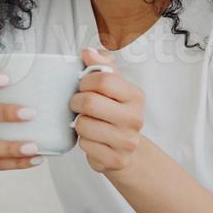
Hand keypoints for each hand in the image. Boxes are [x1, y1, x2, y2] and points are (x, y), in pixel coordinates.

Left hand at [71, 47, 145, 173]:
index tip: (84, 86)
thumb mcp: (112, 85)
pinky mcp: (117, 160)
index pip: (102, 79)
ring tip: (87, 123)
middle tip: (78, 105)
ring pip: (83, 125)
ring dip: (79, 124)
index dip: (85, 81)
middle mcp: (135, 118)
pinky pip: (85, 145)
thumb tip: (88, 52)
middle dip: (76, 102)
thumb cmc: (114, 112)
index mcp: (135, 95)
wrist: (126, 149)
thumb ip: (100, 65)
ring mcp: (128, 141)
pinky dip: (83, 142)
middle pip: (90, 102)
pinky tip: (93, 139)